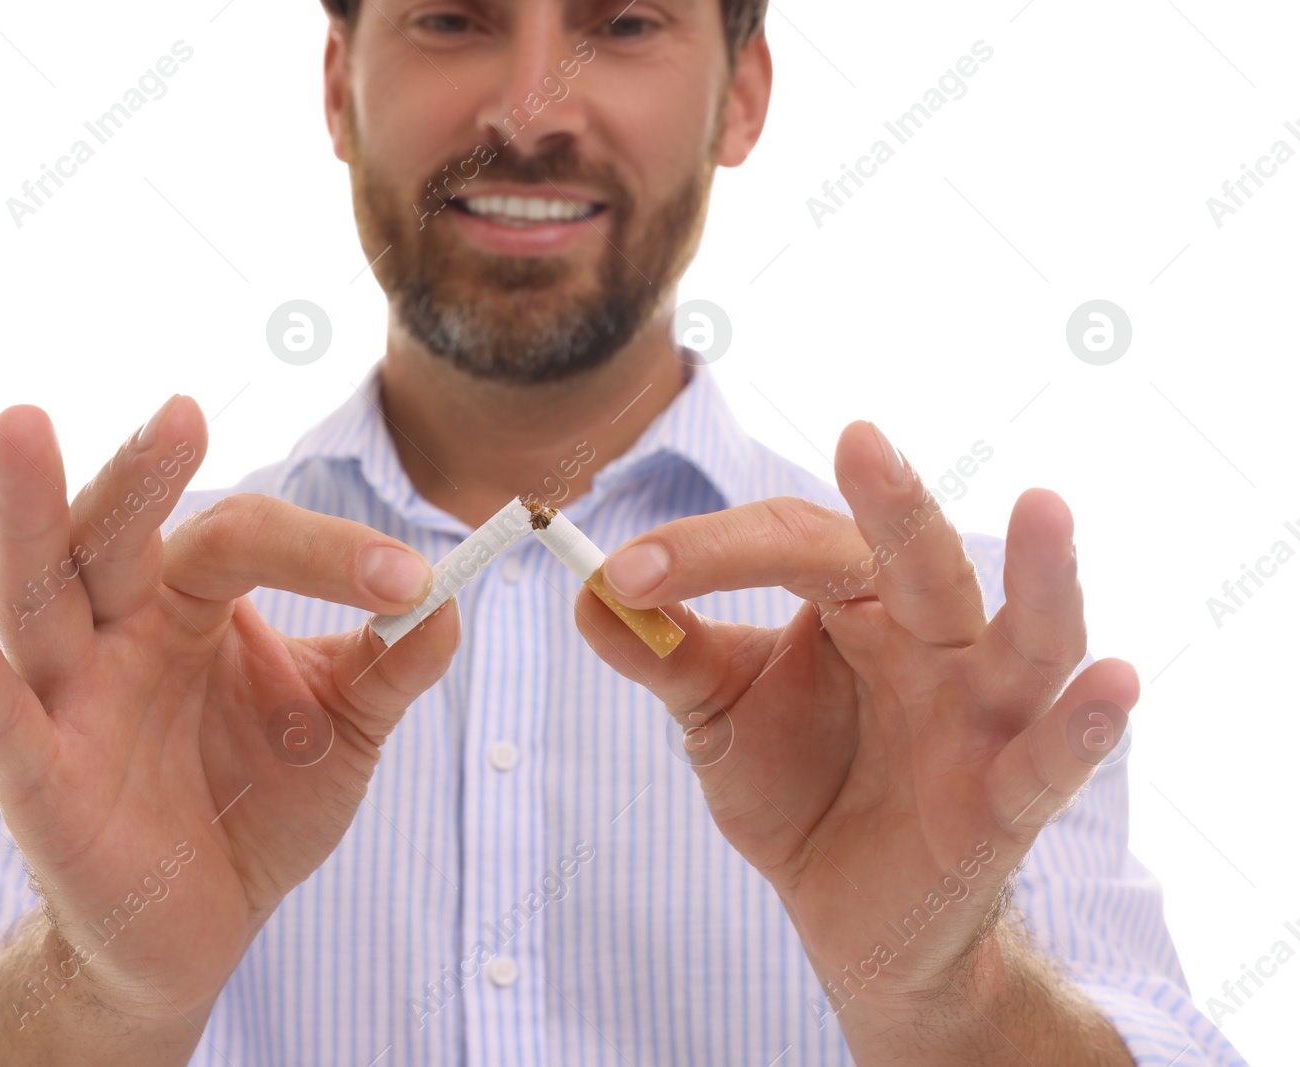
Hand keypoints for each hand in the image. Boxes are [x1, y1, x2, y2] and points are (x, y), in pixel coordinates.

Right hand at [0, 395, 456, 1031]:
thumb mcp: (342, 728)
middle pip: (114, 531)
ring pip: (36, 592)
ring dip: (28, 514)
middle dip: (141, 472)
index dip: (326, 551)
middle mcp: (118, 630)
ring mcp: (68, 697)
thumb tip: (447, 598)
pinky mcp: (36, 778)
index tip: (406, 580)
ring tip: (20, 427)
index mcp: (188, 601)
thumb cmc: (258, 804)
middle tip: (183, 414)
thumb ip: (392, 664)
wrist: (201, 924)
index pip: (242, 537)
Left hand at [578, 421, 1137, 1028]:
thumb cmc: (797, 786)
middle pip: (919, 558)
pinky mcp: (1006, 801)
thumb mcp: (715, 715)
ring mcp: (980, 715)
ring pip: (1026, 635)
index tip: (626, 575)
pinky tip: (1113, 684)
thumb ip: (663, 654)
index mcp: (857, 602)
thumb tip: (591, 595)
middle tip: (859, 439)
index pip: (795, 543)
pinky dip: (1082, 725)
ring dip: (1041, 578)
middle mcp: (931, 640)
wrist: (843, 907)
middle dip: (893, 502)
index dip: (708, 551)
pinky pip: (1052, 759)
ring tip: (1045, 509)